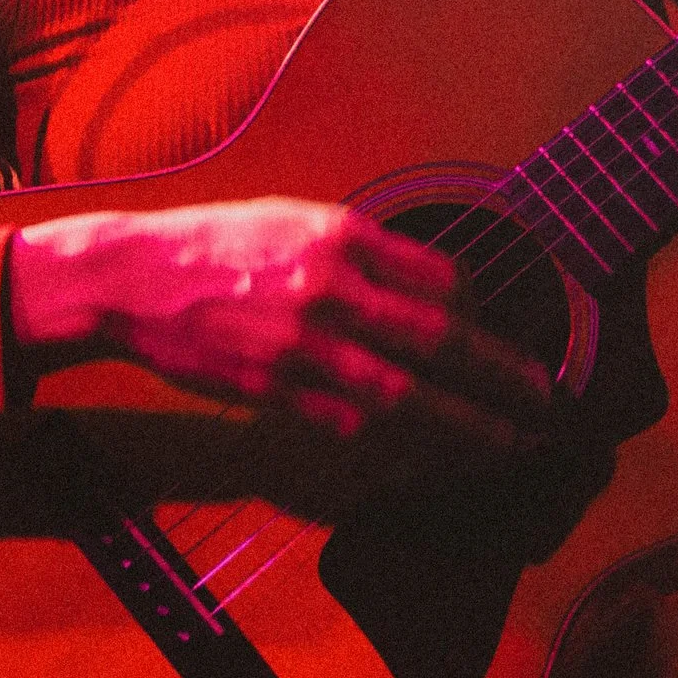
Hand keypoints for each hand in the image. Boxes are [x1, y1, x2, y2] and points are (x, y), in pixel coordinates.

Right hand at [9, 198, 552, 482]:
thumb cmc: (221, 244)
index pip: (440, 279)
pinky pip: (350, 425)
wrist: (135, 276)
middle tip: (542, 402)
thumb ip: (363, 250)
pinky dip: (396, 445)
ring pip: (403, 396)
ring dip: (463, 427)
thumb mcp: (299, 218)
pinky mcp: (272, 389)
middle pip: (438, 341)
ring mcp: (300, 345)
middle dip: (500, 377)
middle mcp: (329, 288)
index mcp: (342, 235)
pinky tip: (427, 458)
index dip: (484, 315)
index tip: (505, 337)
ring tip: (503, 444)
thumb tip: (433, 287)